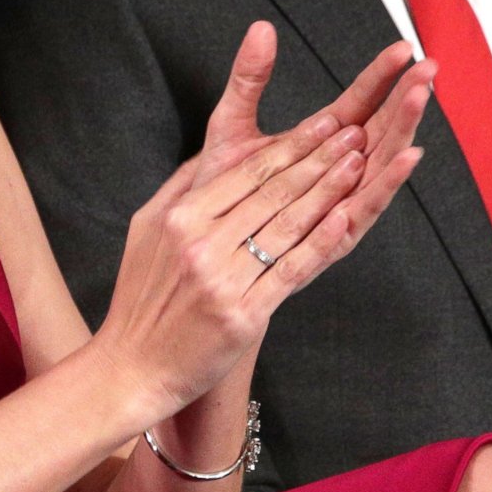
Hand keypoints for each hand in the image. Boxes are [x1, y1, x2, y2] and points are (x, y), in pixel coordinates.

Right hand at [95, 27, 432, 418]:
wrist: (131, 368)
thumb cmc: (141, 301)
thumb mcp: (145, 231)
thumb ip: (181, 189)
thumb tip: (213, 153)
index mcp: (181, 217)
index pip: (247, 173)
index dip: (291, 146)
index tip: (325, 124)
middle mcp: (201, 243)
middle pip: (273, 192)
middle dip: (320, 158)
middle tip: (355, 132)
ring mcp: (222, 279)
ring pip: (287, 225)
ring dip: (328, 191)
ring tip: (360, 164)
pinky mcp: (242, 316)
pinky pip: (289, 271)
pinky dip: (319, 244)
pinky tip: (345, 219)